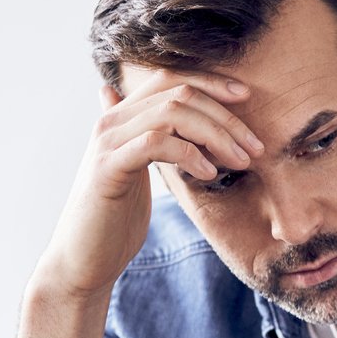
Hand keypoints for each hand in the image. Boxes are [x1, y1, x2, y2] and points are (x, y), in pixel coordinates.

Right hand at [28, 70, 264, 304]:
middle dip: (224, 116)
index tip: (245, 97)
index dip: (211, 82)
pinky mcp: (109, 168)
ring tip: (240, 161)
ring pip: (172, 113)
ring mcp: (108, 141)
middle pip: (178, 92)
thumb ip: (149, 141)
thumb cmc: (114, 219)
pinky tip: (209, 174)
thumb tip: (154, 121)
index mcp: (122, 117)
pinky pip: (156, 143)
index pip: (170, 79)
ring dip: (216, 135)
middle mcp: (112, 121)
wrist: (82, 259)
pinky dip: (190, 154)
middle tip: (254, 146)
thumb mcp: (137, 172)